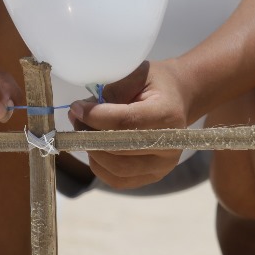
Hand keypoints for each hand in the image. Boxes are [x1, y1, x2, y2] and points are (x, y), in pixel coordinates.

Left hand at [67, 61, 192, 189]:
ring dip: (93, 151)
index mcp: (167, 115)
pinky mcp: (153, 176)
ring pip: (117, 169)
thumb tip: (79, 112)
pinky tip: (96, 148)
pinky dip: (100, 166)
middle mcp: (169, 145)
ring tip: (85, 132)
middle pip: (119, 149)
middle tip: (77, 119)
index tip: (77, 108)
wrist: (178, 99)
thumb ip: (111, 91)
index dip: (95, 116)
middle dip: (90, 134)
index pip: (126, 122)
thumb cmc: (155, 84)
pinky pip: (118, 180)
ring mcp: (163, 165)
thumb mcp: (136, 74)